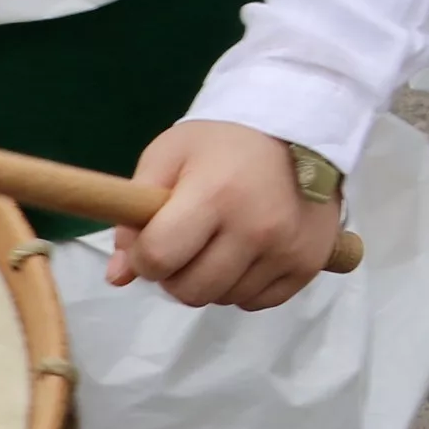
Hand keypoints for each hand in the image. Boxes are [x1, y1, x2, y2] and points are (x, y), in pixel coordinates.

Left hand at [112, 120, 344, 311]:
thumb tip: (119, 275)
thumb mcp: (169, 154)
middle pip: (191, 291)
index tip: (152, 242)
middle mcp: (255, 228)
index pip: (159, 258)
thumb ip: (133, 211)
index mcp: (215, 195)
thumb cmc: (225, 141)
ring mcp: (286, 250)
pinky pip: (257, 301)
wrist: (303, 127)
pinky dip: (244, 286)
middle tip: (187, 245)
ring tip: (221, 244)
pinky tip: (248, 255)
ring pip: (223, 299)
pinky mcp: (309, 264)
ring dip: (212, 280)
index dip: (144, 258)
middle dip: (176, 275)